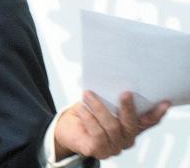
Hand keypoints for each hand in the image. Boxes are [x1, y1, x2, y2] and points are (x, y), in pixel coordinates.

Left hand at [54, 90, 169, 159]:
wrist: (65, 127)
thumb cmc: (86, 113)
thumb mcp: (101, 103)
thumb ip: (112, 98)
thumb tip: (116, 81)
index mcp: (130, 127)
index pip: (147, 121)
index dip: (156, 113)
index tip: (164, 102)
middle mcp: (125, 139)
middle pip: (131, 125)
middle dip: (128, 108)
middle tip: (125, 93)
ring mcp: (113, 147)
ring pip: (112, 126)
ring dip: (99, 108)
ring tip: (88, 94)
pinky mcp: (97, 150)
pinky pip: (96, 132)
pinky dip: (88, 117)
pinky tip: (81, 108)